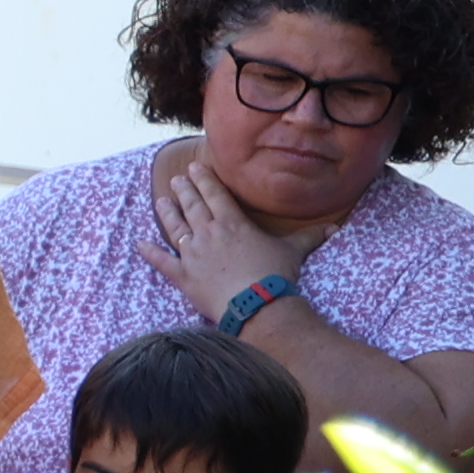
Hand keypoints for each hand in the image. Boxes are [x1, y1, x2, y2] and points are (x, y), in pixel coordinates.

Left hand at [149, 149, 307, 319]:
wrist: (256, 303)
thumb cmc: (275, 275)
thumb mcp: (294, 251)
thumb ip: (310, 237)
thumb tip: (335, 228)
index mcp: (232, 223)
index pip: (215, 194)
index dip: (204, 180)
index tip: (194, 169)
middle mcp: (208, 233)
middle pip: (192, 206)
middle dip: (184, 191)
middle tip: (175, 179)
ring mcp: (192, 253)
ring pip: (175, 228)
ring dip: (167, 213)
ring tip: (160, 201)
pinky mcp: (182, 275)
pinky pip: (161, 261)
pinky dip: (149, 252)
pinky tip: (139, 244)